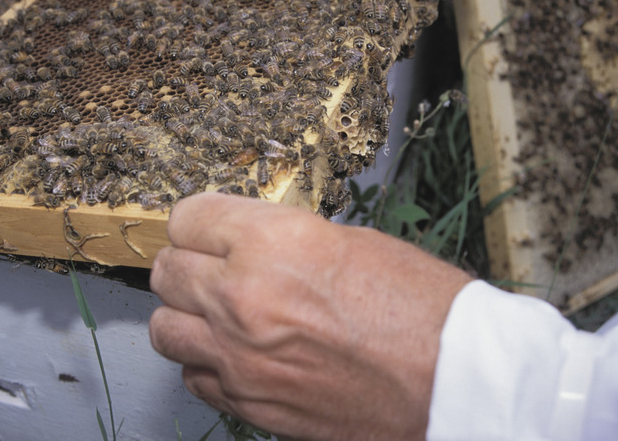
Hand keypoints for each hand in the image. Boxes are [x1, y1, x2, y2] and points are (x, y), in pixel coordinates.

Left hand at [149, 192, 470, 439]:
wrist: (452, 379)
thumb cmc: (419, 307)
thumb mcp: (347, 241)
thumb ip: (279, 240)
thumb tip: (241, 244)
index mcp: (272, 242)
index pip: (188, 218)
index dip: (197, 221)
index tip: (205, 228)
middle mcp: (243, 296)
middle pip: (167, 270)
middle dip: (187, 263)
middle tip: (210, 267)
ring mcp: (240, 355)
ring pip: (165, 326)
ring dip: (187, 314)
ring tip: (217, 312)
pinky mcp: (248, 400)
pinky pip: (192, 374)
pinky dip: (206, 361)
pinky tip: (236, 353)